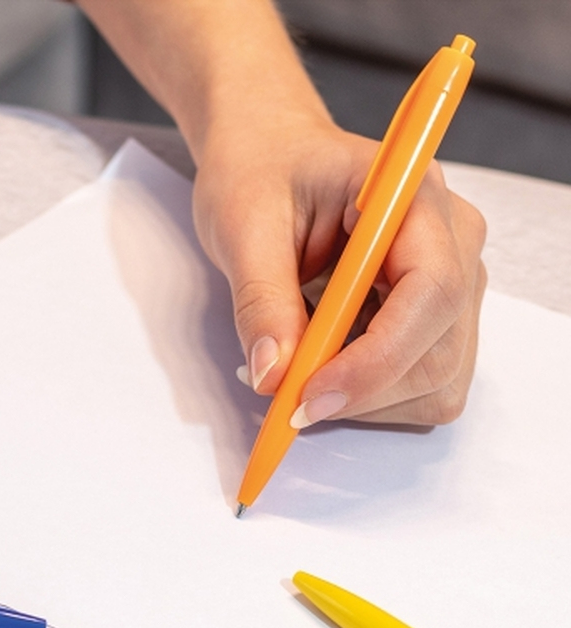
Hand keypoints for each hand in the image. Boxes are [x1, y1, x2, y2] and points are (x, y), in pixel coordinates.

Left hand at [194, 115, 486, 425]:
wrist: (271, 156)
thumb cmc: (261, 171)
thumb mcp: (244, 225)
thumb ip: (261, 300)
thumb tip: (272, 375)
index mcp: (414, 198)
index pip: (431, 293)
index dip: (376, 360)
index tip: (309, 394)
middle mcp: (452, 243)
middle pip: (439, 351)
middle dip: (363, 392)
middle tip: (287, 401)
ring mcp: (451, 285)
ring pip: (436, 381)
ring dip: (365, 402)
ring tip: (300, 372)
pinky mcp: (433, 320)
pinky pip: (421, 386)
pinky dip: (369, 399)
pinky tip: (325, 369)